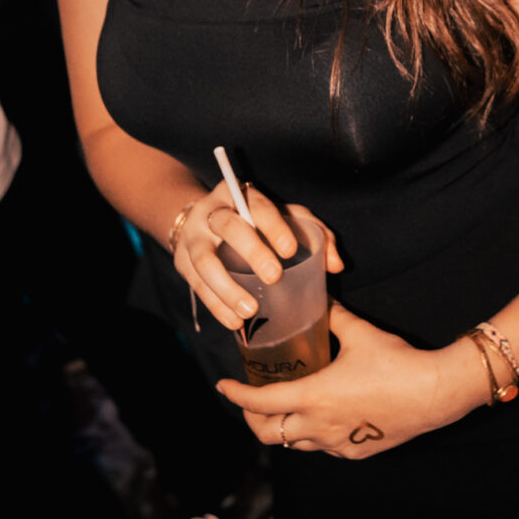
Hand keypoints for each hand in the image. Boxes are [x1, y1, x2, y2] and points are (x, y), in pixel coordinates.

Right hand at [164, 181, 341, 331]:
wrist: (203, 219)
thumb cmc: (258, 222)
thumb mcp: (287, 218)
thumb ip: (315, 235)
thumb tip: (336, 264)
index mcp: (243, 195)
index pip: (258, 206)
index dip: (274, 226)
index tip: (289, 250)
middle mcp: (214, 212)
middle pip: (228, 226)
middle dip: (250, 251)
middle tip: (273, 277)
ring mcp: (194, 237)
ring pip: (204, 260)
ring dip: (226, 288)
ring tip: (250, 311)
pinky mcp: (182, 262)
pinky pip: (196, 285)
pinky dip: (216, 306)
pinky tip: (234, 322)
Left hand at [217, 303, 483, 458]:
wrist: (435, 393)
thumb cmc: (397, 362)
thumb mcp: (360, 333)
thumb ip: (333, 317)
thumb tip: (319, 298)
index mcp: (313, 396)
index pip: (260, 403)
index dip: (237, 395)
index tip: (223, 385)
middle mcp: (319, 426)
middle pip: (269, 434)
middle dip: (253, 420)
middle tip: (250, 401)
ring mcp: (338, 443)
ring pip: (295, 443)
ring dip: (283, 427)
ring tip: (283, 408)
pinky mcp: (356, 451)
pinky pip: (322, 447)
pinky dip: (311, 435)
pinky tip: (320, 417)